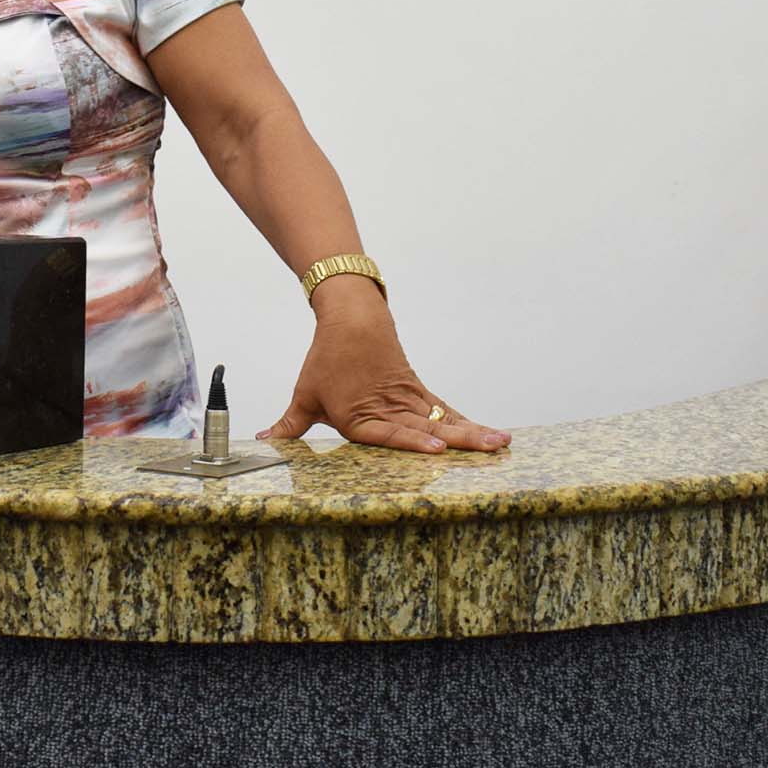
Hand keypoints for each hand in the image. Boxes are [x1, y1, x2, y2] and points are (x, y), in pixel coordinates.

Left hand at [257, 289, 510, 453]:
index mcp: (361, 416)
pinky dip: (466, 424)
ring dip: (474, 432)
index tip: (438, 449)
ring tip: (501, 443)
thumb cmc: (327, 359)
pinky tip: (487, 436)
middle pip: (430, 429)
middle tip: (490, 449)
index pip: (392, 433)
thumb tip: (265, 442)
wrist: (352, 318)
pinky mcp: (418, 392)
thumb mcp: (305, 394)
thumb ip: (290, 425)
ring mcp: (408, 400)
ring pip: (445, 421)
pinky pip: (445, 412)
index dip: (415, 442)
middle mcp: (390, 410)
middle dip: (461, 441)